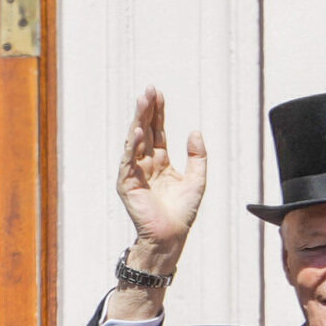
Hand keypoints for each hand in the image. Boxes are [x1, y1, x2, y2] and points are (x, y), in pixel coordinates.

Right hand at [116, 86, 207, 274]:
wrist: (171, 236)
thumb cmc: (182, 212)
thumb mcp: (198, 178)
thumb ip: (197, 155)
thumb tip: (194, 131)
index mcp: (161, 162)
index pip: (158, 131)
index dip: (159, 112)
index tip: (159, 93)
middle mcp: (146, 164)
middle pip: (145, 131)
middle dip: (146, 110)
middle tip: (149, 89)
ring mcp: (135, 173)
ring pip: (135, 140)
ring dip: (138, 120)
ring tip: (142, 101)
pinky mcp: (127, 184)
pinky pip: (129, 160)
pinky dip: (132, 145)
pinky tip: (138, 130)